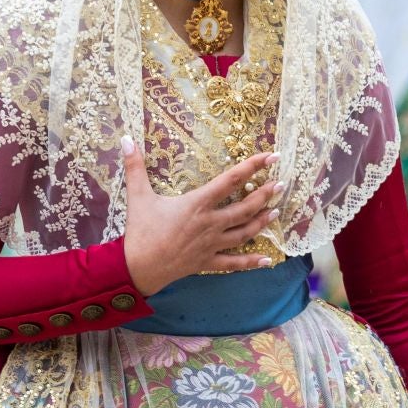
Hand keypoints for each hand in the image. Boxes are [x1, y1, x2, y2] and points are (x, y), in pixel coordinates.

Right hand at [119, 137, 281, 294]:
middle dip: (265, 195)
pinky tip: (268, 259)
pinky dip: (252, 262)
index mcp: (197, 204)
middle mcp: (210, 224)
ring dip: (261, 222)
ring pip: (244, 233)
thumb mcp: (137, 196)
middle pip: (245, 208)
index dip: (252, 166)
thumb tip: (125, 138)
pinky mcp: (208, 262)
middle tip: (281, 185)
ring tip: (276, 212)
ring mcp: (211, 245)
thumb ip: (134, 167)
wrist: (137, 268)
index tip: (270, 157)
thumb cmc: (140, 231)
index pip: (230, 181)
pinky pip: (234, 263)